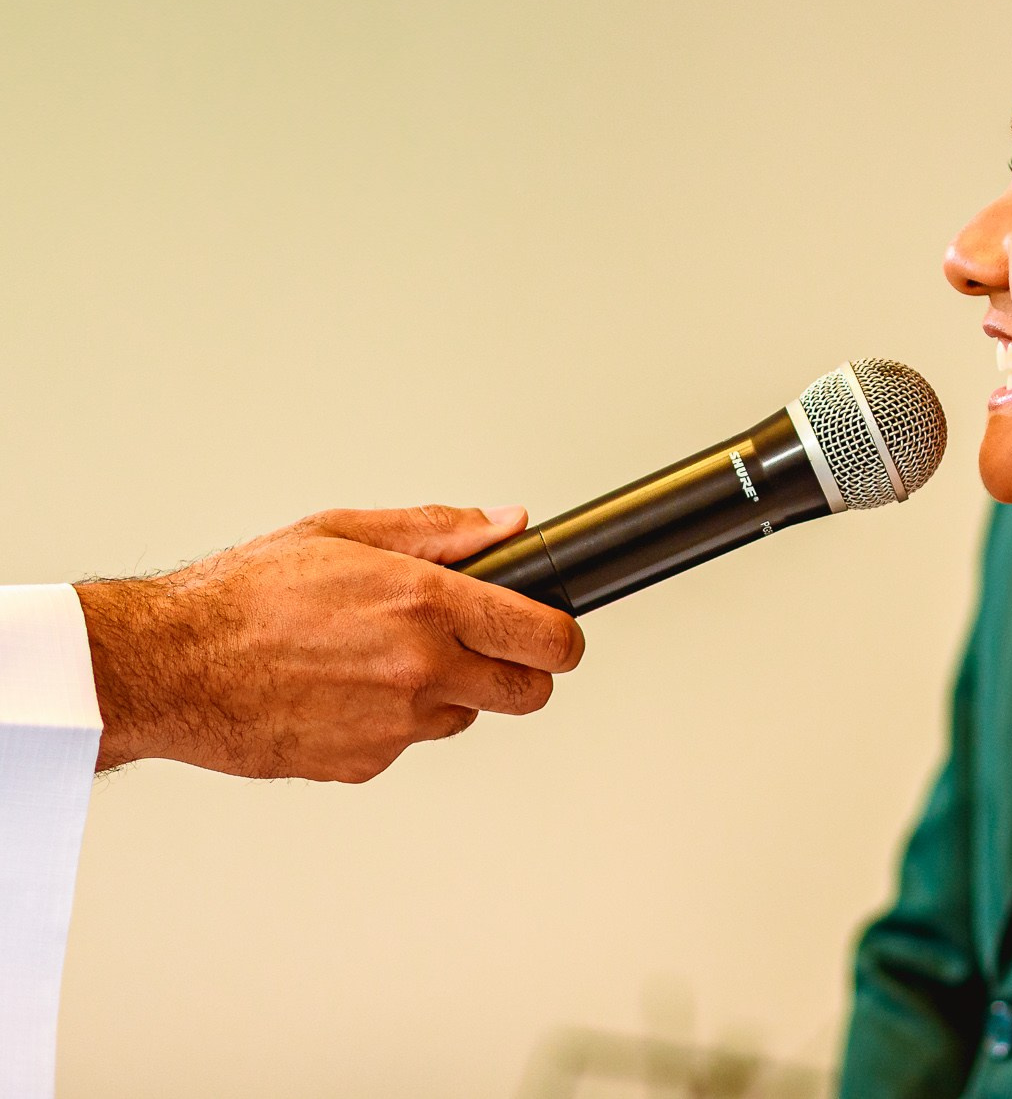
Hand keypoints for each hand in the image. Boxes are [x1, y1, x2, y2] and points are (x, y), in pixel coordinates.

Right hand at [74, 505, 585, 780]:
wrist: (170, 665)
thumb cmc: (245, 595)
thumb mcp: (344, 532)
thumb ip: (441, 531)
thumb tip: (507, 524)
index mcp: (426, 605)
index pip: (545, 637)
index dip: (563, 637)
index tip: (559, 635)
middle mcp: (421, 670)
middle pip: (527, 692)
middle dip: (522, 671)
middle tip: (491, 650)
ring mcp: (395, 725)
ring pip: (466, 718)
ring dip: (449, 694)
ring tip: (386, 659)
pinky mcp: (364, 764)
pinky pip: (408, 743)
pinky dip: (394, 722)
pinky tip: (347, 690)